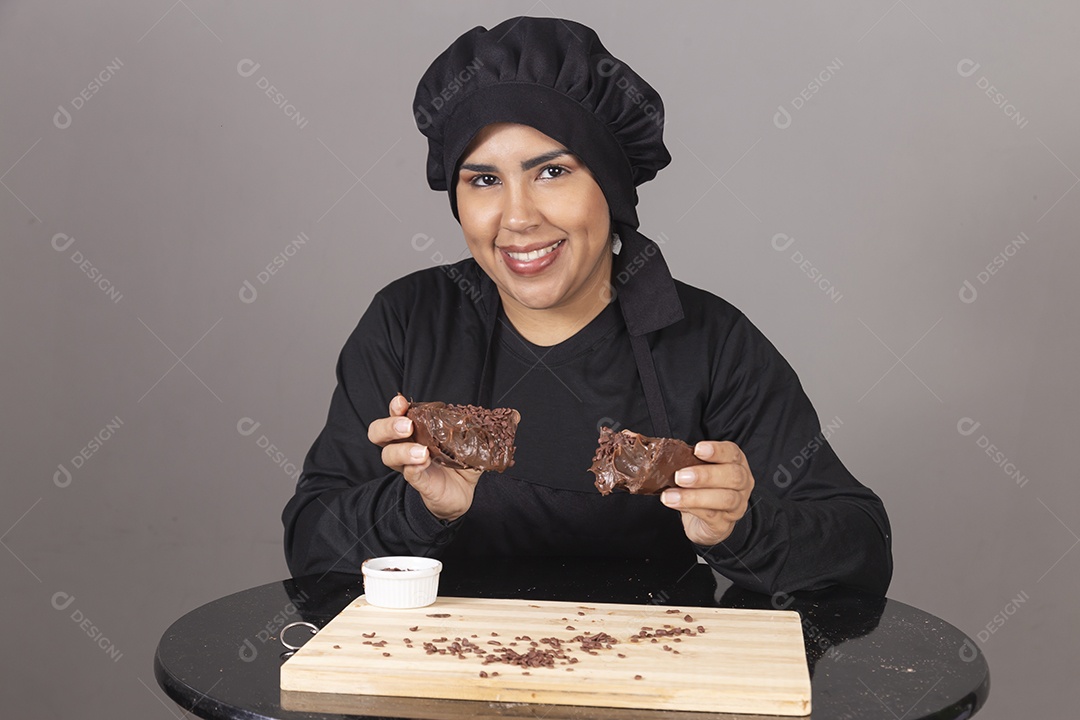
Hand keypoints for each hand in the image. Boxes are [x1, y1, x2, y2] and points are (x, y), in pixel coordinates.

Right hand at [367, 393, 481, 520]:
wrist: (461, 494)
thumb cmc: (458, 463)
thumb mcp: (467, 442)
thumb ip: (476, 429)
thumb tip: (506, 416)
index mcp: (414, 431)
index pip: (395, 415)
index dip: (394, 408)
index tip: (401, 403)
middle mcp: (405, 446)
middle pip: (378, 433)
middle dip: (389, 425)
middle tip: (407, 426)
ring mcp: (409, 466)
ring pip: (388, 455)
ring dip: (402, 450)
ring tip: (422, 451)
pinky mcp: (419, 483)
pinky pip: (409, 474)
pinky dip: (414, 468)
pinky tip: (424, 463)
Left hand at [660, 441, 753, 545]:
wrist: (702, 522)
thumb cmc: (701, 489)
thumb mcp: (696, 470)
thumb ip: (688, 461)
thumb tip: (664, 454)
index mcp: (736, 464)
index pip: (732, 453)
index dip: (717, 450)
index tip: (697, 449)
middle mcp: (742, 484)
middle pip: (733, 476)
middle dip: (705, 475)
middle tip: (680, 476)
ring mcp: (737, 506)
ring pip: (724, 498)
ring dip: (694, 496)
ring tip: (670, 495)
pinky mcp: (724, 524)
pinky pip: (712, 516)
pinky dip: (692, 508)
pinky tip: (675, 504)